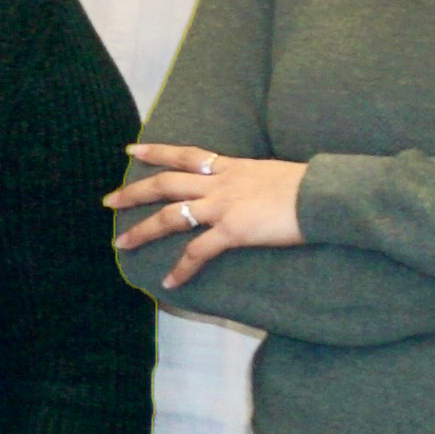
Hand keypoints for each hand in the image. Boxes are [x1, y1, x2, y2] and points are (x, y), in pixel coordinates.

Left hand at [108, 144, 306, 284]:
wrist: (326, 195)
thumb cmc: (312, 186)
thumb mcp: (276, 173)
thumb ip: (256, 180)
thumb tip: (256, 187)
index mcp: (232, 167)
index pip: (185, 154)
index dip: (156, 151)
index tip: (131, 150)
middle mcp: (221, 183)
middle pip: (165, 183)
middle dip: (133, 192)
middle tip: (108, 201)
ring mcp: (224, 206)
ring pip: (170, 216)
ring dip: (143, 231)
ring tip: (121, 244)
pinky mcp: (233, 231)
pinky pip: (198, 252)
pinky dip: (181, 269)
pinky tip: (169, 283)